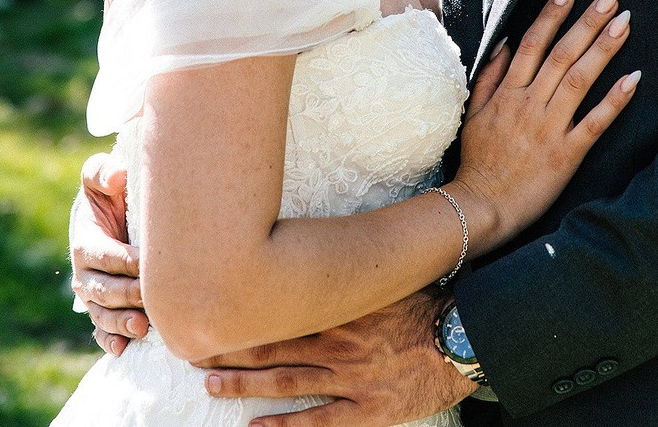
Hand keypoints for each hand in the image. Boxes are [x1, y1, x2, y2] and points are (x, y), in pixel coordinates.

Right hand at [70, 151, 147, 354]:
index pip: (104, 256)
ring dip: (121, 323)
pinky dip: (110, 341)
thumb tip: (116, 176)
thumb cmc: (112, 194)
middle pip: (104, 290)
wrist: (114, 216)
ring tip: (142, 327)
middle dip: (127, 295)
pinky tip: (124, 349)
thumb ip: (103, 172)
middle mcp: (86, 274)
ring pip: (103, 314)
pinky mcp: (104, 311)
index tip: (147, 262)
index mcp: (86, 243)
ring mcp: (94, 296)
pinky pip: (102, 331)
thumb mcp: (104, 177)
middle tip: (150, 299)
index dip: (124, 261)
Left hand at [201, 287, 470, 426]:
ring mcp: (351, 379)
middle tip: (191, 349)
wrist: (467, 339)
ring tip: (211, 385)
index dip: (241, 309)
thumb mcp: (384, 276)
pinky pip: (319, 422)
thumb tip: (310, 248)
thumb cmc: (427, 303)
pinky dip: (285, 425)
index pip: (277, 307)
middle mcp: (338, 343)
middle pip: (272, 345)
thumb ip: (347, 270)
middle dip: (230, 348)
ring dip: (245, 384)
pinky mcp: (368, 410)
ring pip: (287, 382)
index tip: (207, 305)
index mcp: (339, 307)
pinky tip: (255, 426)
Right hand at [449, 0, 638, 250]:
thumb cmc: (477, 162)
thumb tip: (504, 42)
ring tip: (625, 23)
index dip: (552, 14)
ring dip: (604, 49)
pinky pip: (595, 122)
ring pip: (580, 80)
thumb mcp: (474, 114)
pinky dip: (615, 100)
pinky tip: (634, 78)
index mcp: (508, 93)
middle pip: (562, 54)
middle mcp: (530, 104)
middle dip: (587, 21)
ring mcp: (549, 128)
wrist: (481, 207)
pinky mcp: (567, 154)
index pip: (532, 43)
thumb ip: (489, 77)